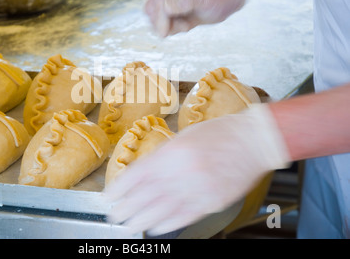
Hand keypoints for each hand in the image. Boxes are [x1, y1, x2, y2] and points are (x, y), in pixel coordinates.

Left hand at [106, 104, 290, 235]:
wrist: (253, 141)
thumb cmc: (219, 133)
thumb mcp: (184, 136)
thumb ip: (164, 156)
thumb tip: (146, 173)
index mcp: (171, 152)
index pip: (136, 175)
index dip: (120, 188)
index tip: (109, 196)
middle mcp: (180, 172)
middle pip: (144, 196)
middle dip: (125, 207)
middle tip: (113, 215)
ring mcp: (196, 190)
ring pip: (160, 210)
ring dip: (140, 220)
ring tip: (127, 225)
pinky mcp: (210, 202)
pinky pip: (183, 217)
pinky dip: (166, 224)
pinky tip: (154, 228)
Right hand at [144, 0, 252, 36]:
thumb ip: (185, 2)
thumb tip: (166, 7)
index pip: (157, 0)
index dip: (159, 18)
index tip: (166, 34)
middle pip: (150, 9)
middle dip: (162, 23)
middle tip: (184, 27)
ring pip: (153, 18)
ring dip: (168, 27)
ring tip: (187, 25)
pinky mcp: (167, 7)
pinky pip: (160, 22)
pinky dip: (171, 28)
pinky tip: (186, 24)